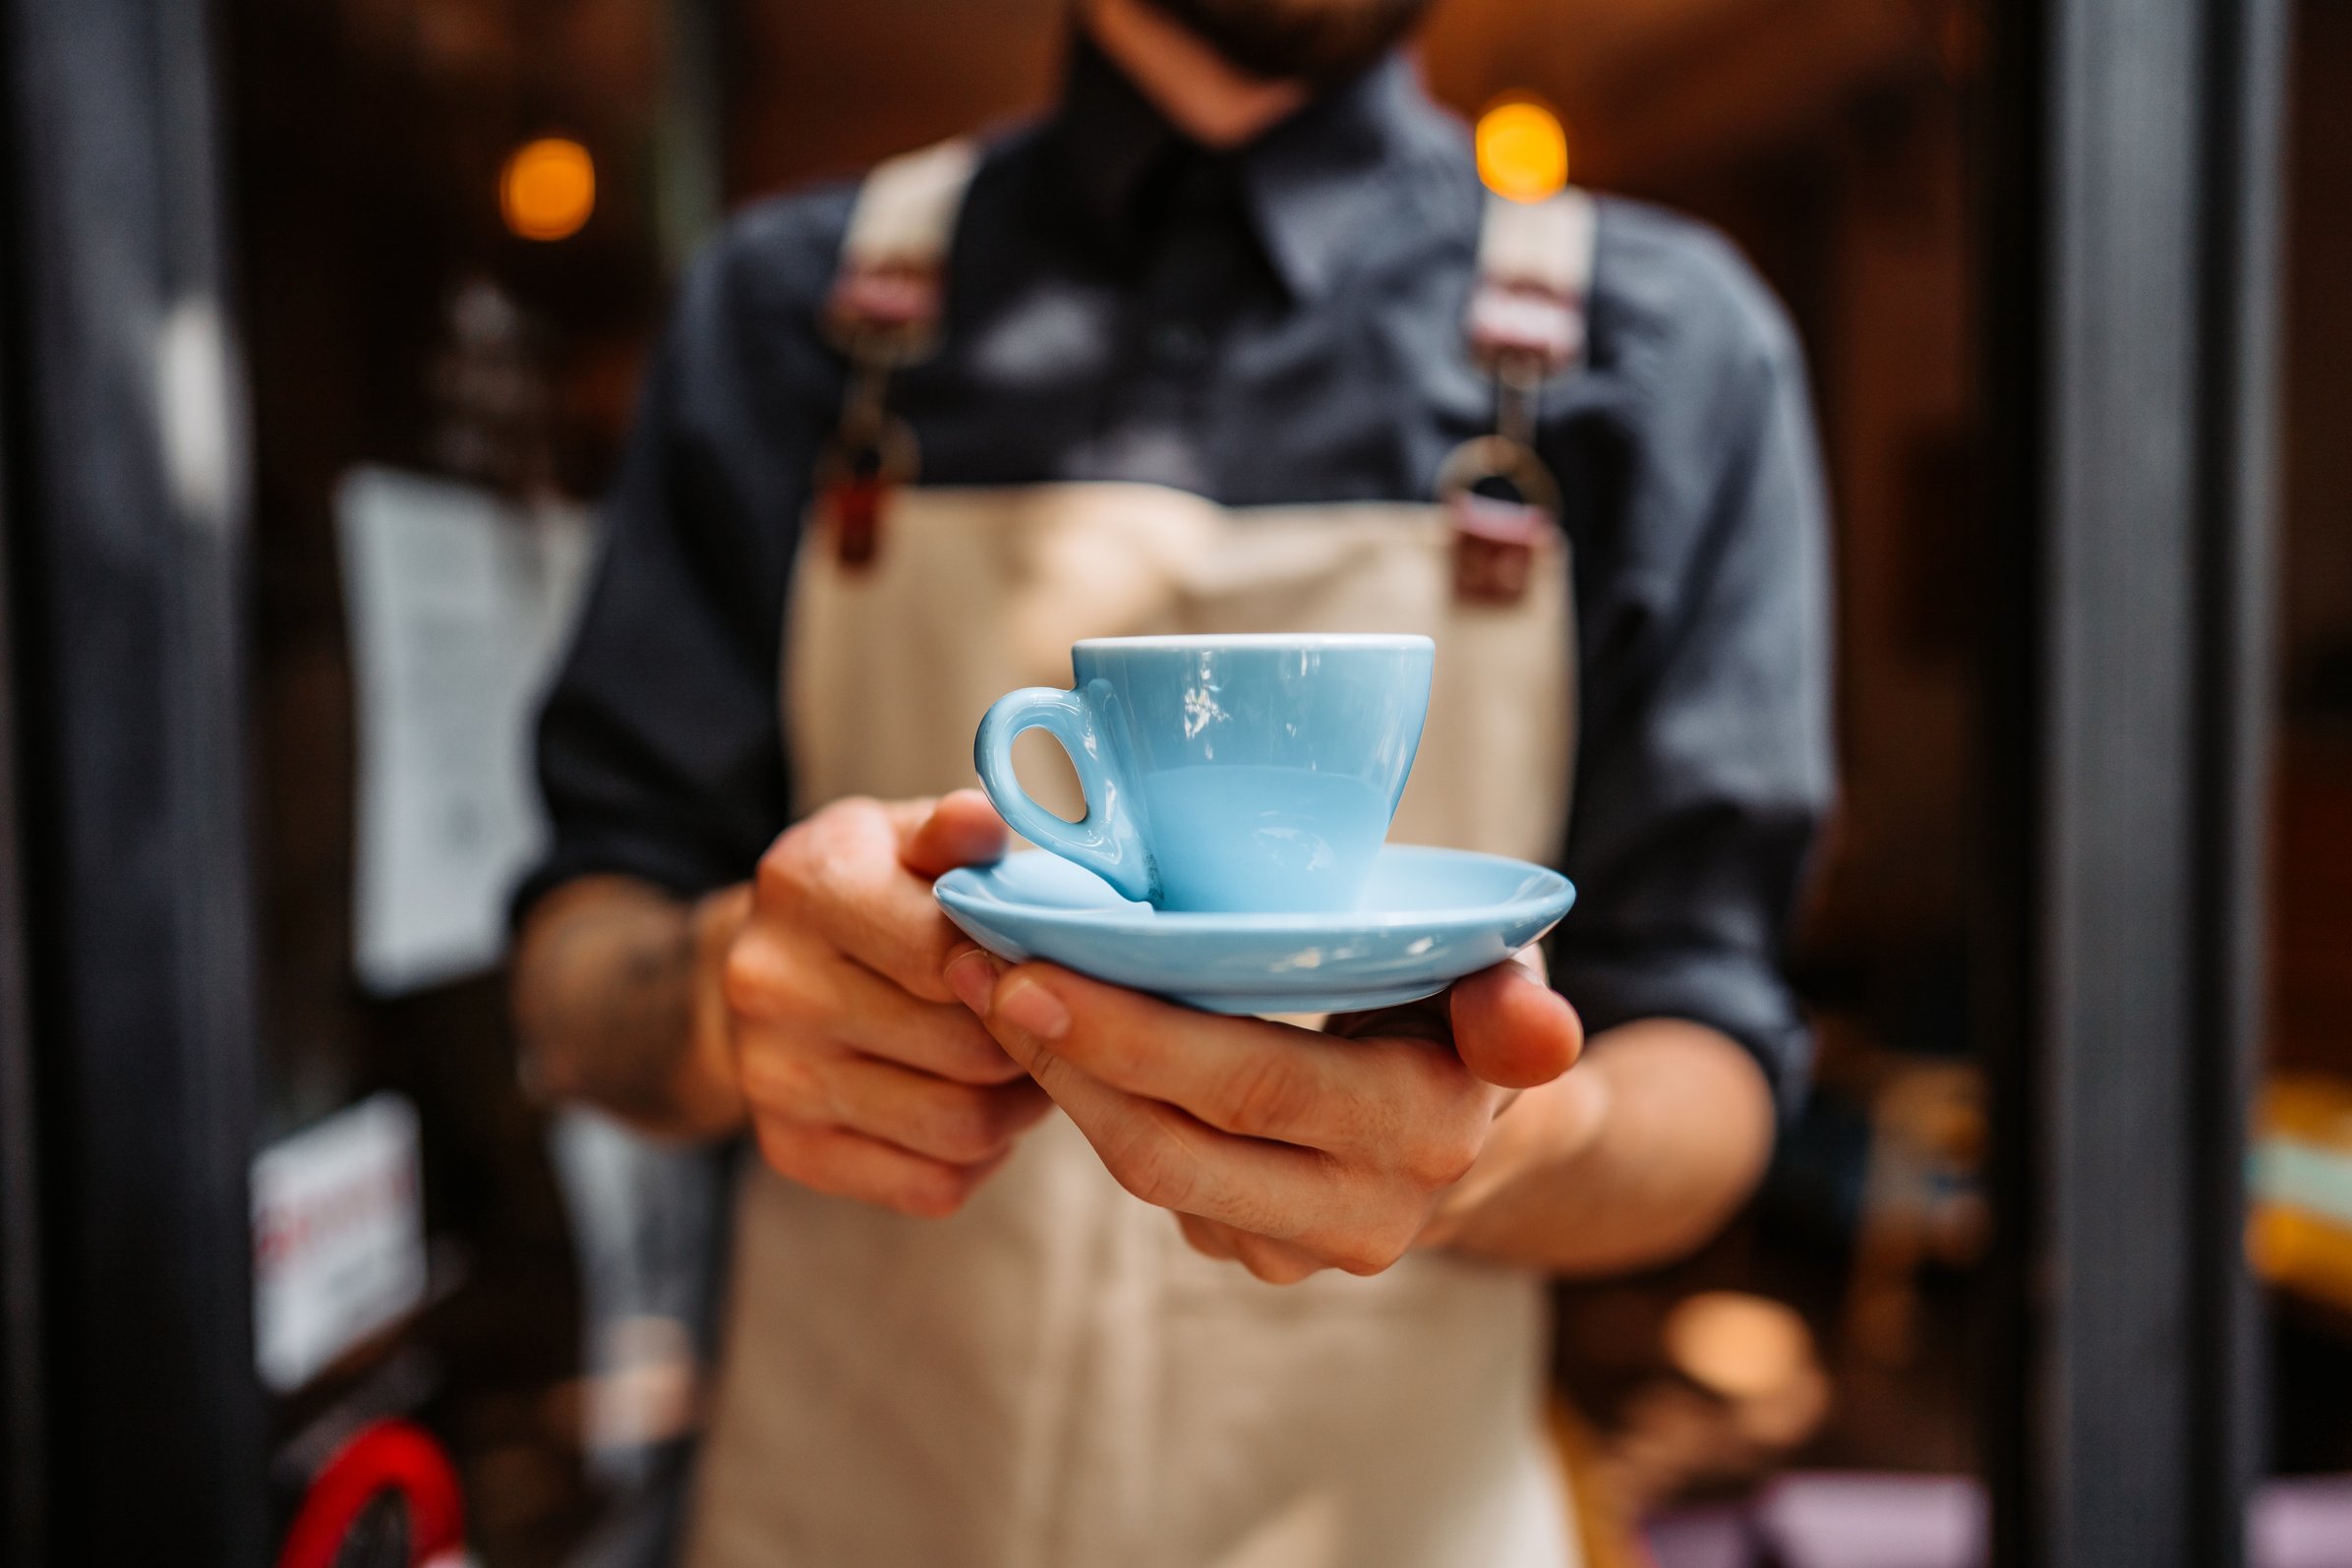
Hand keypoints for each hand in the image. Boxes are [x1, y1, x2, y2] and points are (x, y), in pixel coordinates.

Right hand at [717, 791, 1052, 1216]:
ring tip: (1035, 1063)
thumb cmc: (874, 887)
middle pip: (964, 1049)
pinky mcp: (789, 1149)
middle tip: (1067, 1021)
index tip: (1062, 963)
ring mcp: (772, 1076)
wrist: (768, 965)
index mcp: (806, 884)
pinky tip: (985, 1106)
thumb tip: (983, 818)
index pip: (944, 953)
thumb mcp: (910, 835)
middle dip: (1036, 1039)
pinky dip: (981, 1156)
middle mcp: (771, 983)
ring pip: (958, 1126)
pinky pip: (931, 1184)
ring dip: (1021, 1105)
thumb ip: (957, 832)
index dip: (1025, 967)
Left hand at [943, 946, 1582, 1281]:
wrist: (1486, 1137)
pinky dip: (1088, 1104)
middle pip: (1167, 1142)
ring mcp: (1299, 1248)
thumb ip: (1516, 1012)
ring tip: (985, 987)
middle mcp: (1359, 1213)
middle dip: (1058, 1055)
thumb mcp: (1508, 987)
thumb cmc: (1469, 1018)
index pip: (1250, 1084)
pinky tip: (1044, 1033)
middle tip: (973, 964)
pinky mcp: (1254, 1251)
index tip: (1029, 970)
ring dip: (1055, 1081)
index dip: (1131, 1036)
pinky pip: (1152, 1179)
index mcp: (1422, 1131)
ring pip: (1145, 1169)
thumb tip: (1538, 1034)